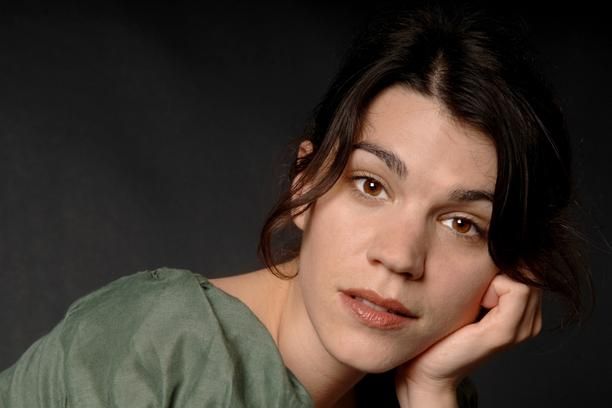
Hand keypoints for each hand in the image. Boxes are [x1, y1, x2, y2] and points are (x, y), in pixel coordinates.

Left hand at [395, 274, 541, 406]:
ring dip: (494, 277)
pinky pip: (515, 288)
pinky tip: (477, 302)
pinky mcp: (506, 332)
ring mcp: (521, 328)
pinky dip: (492, 286)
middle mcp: (530, 320)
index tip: (478, 278)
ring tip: (475, 298)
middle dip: (500, 268)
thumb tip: (495, 242)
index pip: (528, 266)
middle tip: (475, 290)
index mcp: (524, 311)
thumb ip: (487, 276)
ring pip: (522, 276)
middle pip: (527, 269)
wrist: (427, 367)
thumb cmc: (442, 330)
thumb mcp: (469, 295)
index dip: (504, 262)